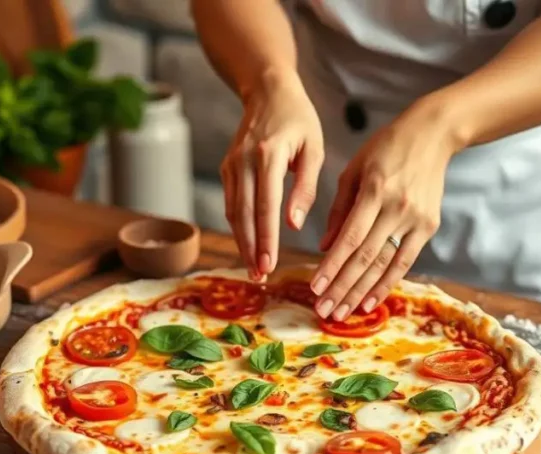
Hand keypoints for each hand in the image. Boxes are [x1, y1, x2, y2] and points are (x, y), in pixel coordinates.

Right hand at [221, 71, 323, 278]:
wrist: (268, 90)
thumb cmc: (298, 119)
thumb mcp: (314, 148)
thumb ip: (306, 187)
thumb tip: (294, 225)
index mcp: (269, 155)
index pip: (265, 205)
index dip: (265, 239)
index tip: (269, 264)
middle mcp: (244, 161)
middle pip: (243, 214)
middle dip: (250, 248)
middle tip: (259, 276)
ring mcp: (231, 164)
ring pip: (232, 212)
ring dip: (241, 242)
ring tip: (253, 268)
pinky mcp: (226, 168)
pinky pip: (230, 203)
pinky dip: (237, 226)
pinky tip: (248, 245)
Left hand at [311, 102, 460, 319]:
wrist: (432, 135)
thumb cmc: (384, 148)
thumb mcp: (353, 170)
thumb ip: (338, 210)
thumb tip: (324, 248)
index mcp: (375, 190)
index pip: (350, 238)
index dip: (332, 266)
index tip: (315, 288)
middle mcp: (397, 207)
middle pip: (366, 257)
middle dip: (342, 287)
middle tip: (323, 311)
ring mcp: (416, 219)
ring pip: (385, 264)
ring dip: (362, 292)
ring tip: (342, 314)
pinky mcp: (429, 226)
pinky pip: (405, 262)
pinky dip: (387, 284)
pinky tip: (370, 302)